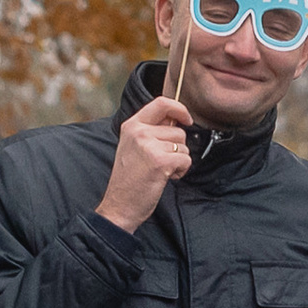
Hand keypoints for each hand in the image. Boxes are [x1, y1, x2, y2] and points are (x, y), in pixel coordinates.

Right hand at [96, 95, 195, 231]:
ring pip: (184, 146)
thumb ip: (152, 131)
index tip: (187, 119)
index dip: (180, 108)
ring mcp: (148, 145)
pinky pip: (186, 160)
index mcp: (132, 125)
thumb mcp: (134, 146)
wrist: (120, 204)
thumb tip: (176, 119)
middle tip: (161, 161)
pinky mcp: (160, 160)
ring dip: (179, 161)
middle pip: (178, 130)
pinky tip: (166, 177)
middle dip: (178, 148)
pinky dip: (181, 171)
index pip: (161, 103)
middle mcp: (139, 131)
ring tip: (160, 170)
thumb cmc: (130, 178)